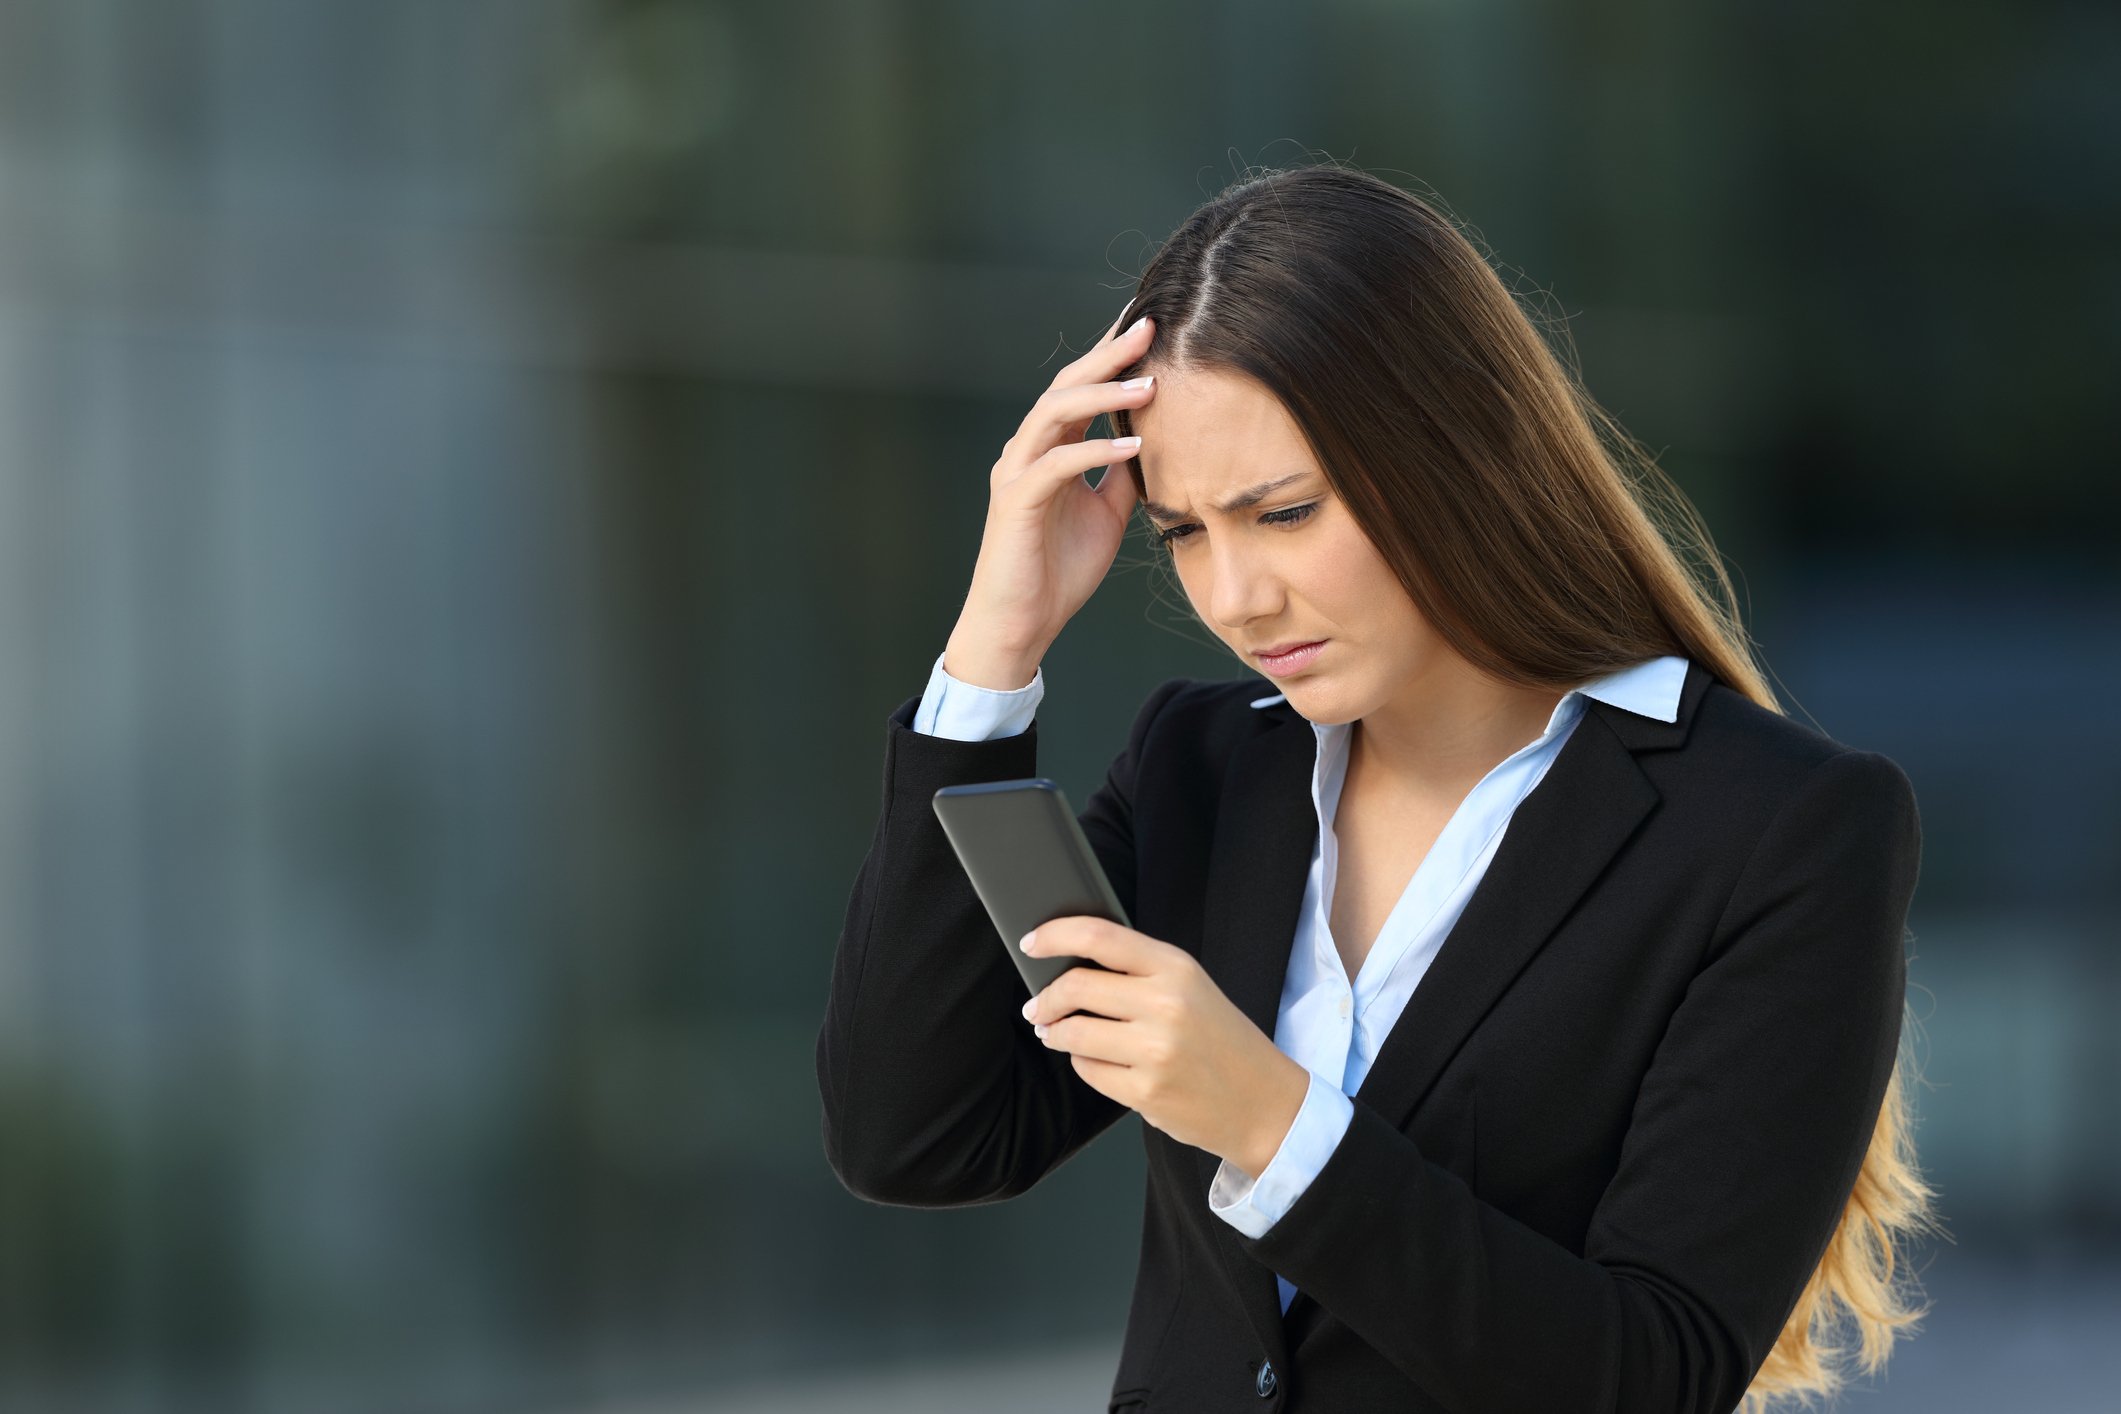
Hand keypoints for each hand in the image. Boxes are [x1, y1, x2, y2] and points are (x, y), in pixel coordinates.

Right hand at [946, 303, 1158, 681]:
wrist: (1021, 624)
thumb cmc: (1058, 571)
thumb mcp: (1106, 513)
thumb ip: (1121, 474)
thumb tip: (1152, 441)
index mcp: (1048, 450)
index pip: (1080, 389)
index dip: (1112, 358)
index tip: (1150, 329)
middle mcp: (1026, 452)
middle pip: (1065, 386)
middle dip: (1108, 355)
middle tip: (1148, 326)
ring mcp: (1016, 474)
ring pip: (1055, 414)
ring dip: (1103, 395)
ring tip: (1149, 383)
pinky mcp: (1015, 503)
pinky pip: (1056, 464)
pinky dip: (1094, 450)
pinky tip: (1131, 445)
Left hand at [1019, 917, 1310, 1173]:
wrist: (1265, 1103)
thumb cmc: (1222, 1041)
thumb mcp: (1192, 988)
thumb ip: (1138, 971)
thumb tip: (1067, 964)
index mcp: (1177, 968)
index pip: (1099, 936)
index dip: (1055, 935)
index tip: (1030, 942)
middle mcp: (1166, 1004)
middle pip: (1076, 986)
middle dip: (1044, 999)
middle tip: (1036, 1007)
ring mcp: (1156, 1051)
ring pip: (1073, 1032)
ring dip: (1056, 1033)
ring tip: (1059, 1034)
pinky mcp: (1146, 1092)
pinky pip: (1088, 1070)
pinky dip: (1084, 1064)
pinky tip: (1100, 1062)